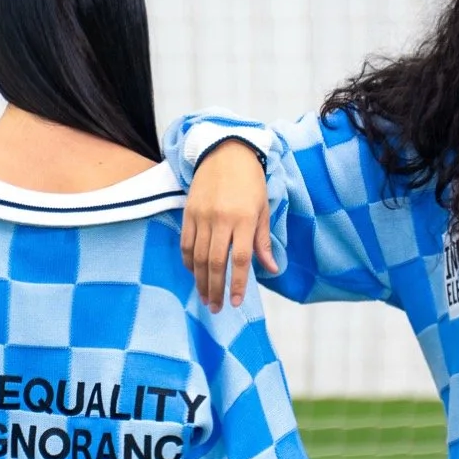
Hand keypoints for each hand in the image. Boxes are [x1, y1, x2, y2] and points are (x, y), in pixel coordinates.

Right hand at [181, 140, 274, 311]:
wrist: (225, 151)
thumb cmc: (249, 182)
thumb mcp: (262, 209)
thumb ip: (263, 241)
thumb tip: (272, 269)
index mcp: (244, 219)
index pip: (239, 259)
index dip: (236, 284)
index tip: (235, 303)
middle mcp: (221, 219)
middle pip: (215, 262)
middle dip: (215, 289)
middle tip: (216, 308)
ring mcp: (202, 216)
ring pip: (197, 257)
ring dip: (200, 281)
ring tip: (205, 298)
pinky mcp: (189, 212)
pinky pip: (185, 243)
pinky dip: (188, 262)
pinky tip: (193, 274)